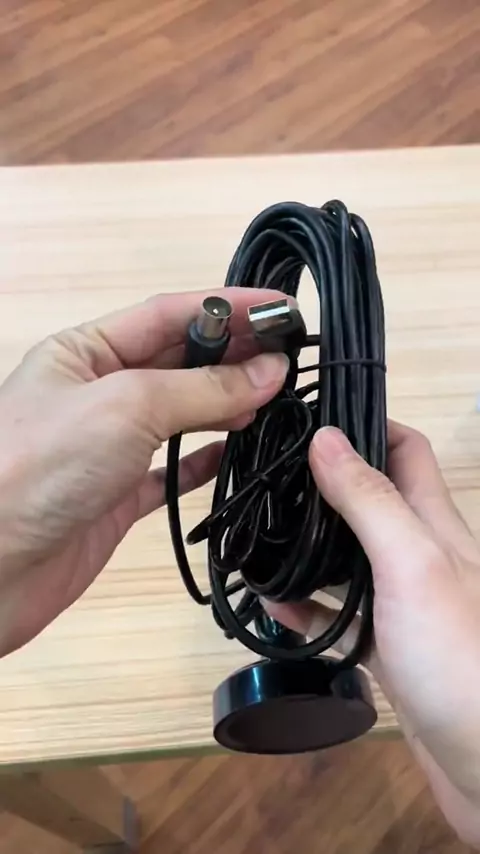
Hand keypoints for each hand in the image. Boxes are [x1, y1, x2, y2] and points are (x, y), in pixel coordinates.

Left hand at [0, 289, 287, 657]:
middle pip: (178, 361)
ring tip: (275, 400)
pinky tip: (235, 452)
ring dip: (227, 404)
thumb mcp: (126, 406)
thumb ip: (202, 387)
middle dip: (233, 354)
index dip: (228, 307)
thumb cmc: (40, 466)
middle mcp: (97, 392)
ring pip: (180, 413)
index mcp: (84, 350)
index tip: (283, 310)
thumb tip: (270, 369)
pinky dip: (205, 460)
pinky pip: (171, 470)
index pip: (169, 314)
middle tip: (291, 358)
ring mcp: (108, 446)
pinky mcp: (117, 496)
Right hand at [266, 422, 479, 845]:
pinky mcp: (386, 647)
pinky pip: (338, 614)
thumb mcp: (412, 562)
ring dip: (307, 545)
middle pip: (368, 501)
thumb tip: (325, 436)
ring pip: (348, 558)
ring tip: (256, 538)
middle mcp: (419, 555)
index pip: (404, 449)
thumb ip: (370, 501)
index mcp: (432, 523)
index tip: (310, 420)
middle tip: (267, 481)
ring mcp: (401, 603)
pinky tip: (270, 602)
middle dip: (321, 484)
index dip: (365, 424)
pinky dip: (304, 604)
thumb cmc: (457, 654)